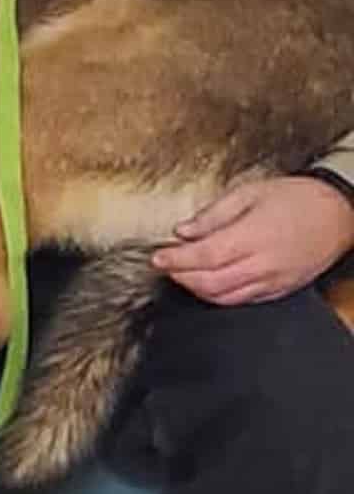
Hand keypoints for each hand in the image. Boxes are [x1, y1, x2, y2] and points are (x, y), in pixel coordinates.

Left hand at [152, 177, 353, 303]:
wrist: (338, 214)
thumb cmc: (297, 199)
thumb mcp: (250, 192)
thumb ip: (213, 214)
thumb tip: (183, 231)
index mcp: (253, 236)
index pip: (204, 256)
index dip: (176, 260)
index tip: (157, 258)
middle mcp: (262, 264)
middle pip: (210, 283)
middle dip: (181, 277)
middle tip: (165, 266)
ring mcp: (272, 281)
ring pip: (224, 298)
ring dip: (197, 289)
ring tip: (182, 274)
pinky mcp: (279, 290)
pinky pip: (242, 301)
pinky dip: (219, 297)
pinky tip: (208, 285)